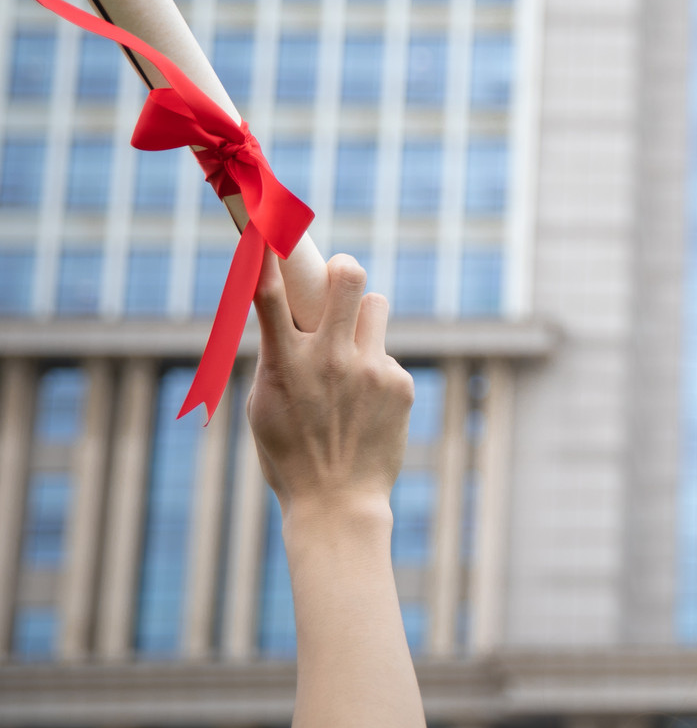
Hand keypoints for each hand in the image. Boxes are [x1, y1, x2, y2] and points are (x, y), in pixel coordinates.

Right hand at [246, 251, 413, 530]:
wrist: (338, 503)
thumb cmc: (290, 454)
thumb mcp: (265, 405)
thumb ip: (277, 356)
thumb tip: (290, 316)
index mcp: (284, 365)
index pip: (270, 298)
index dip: (268, 256)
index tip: (269, 224)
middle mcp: (330, 360)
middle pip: (349, 277)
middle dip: (343, 267)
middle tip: (339, 277)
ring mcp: (369, 370)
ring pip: (375, 305)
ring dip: (363, 318)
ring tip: (352, 353)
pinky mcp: (400, 383)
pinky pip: (387, 353)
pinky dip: (376, 369)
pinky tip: (367, 405)